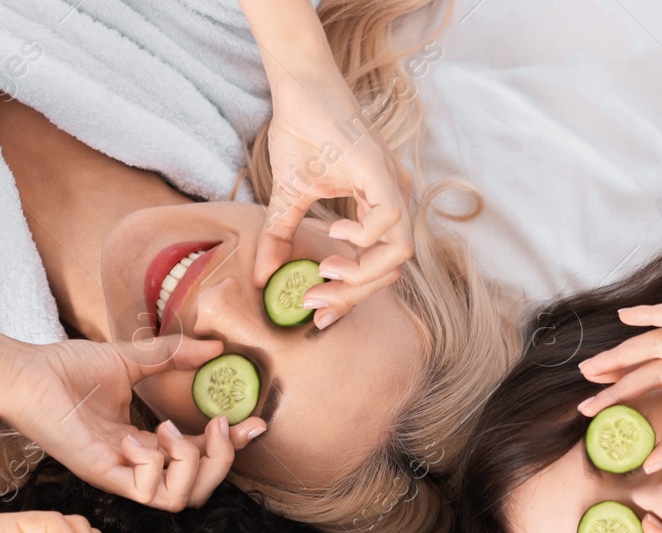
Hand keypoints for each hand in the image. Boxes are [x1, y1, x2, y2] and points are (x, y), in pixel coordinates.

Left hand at [0, 335, 268, 509]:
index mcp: (147, 444)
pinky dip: (152, 464)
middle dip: (222, 461)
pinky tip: (134, 437)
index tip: (254, 423)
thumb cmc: (66, 369)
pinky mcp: (103, 476)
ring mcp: (121, 475)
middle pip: (200, 491)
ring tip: (168, 429)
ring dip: (188, 463)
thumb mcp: (132, 358)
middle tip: (216, 425)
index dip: (233, 447)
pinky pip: (147, 492)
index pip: (202, 459)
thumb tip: (216, 346)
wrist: (25, 373)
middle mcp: (138, 466)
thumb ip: (173, 355)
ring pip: (180, 500)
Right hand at [253, 71, 413, 327]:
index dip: (350, 297)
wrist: (300, 88)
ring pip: (399, 254)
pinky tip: (334, 231)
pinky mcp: (384, 173)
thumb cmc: (300, 132)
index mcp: (379, 206)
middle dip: (352, 296)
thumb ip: (280, 237)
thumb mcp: (288, 197)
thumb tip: (262, 277)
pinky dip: (364, 238)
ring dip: (361, 275)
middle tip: (314, 304)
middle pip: (392, 269)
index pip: (377, 266)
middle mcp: (395, 200)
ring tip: (326, 272)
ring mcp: (394, 186)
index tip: (316, 315)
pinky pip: (390, 221)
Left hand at [576, 304, 661, 471]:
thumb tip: (650, 463)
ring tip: (593, 365)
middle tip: (584, 381)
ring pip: (658, 341)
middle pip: (650, 359)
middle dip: (615, 371)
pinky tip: (628, 316)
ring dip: (624, 351)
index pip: (655, 381)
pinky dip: (656, 312)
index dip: (623, 391)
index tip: (593, 408)